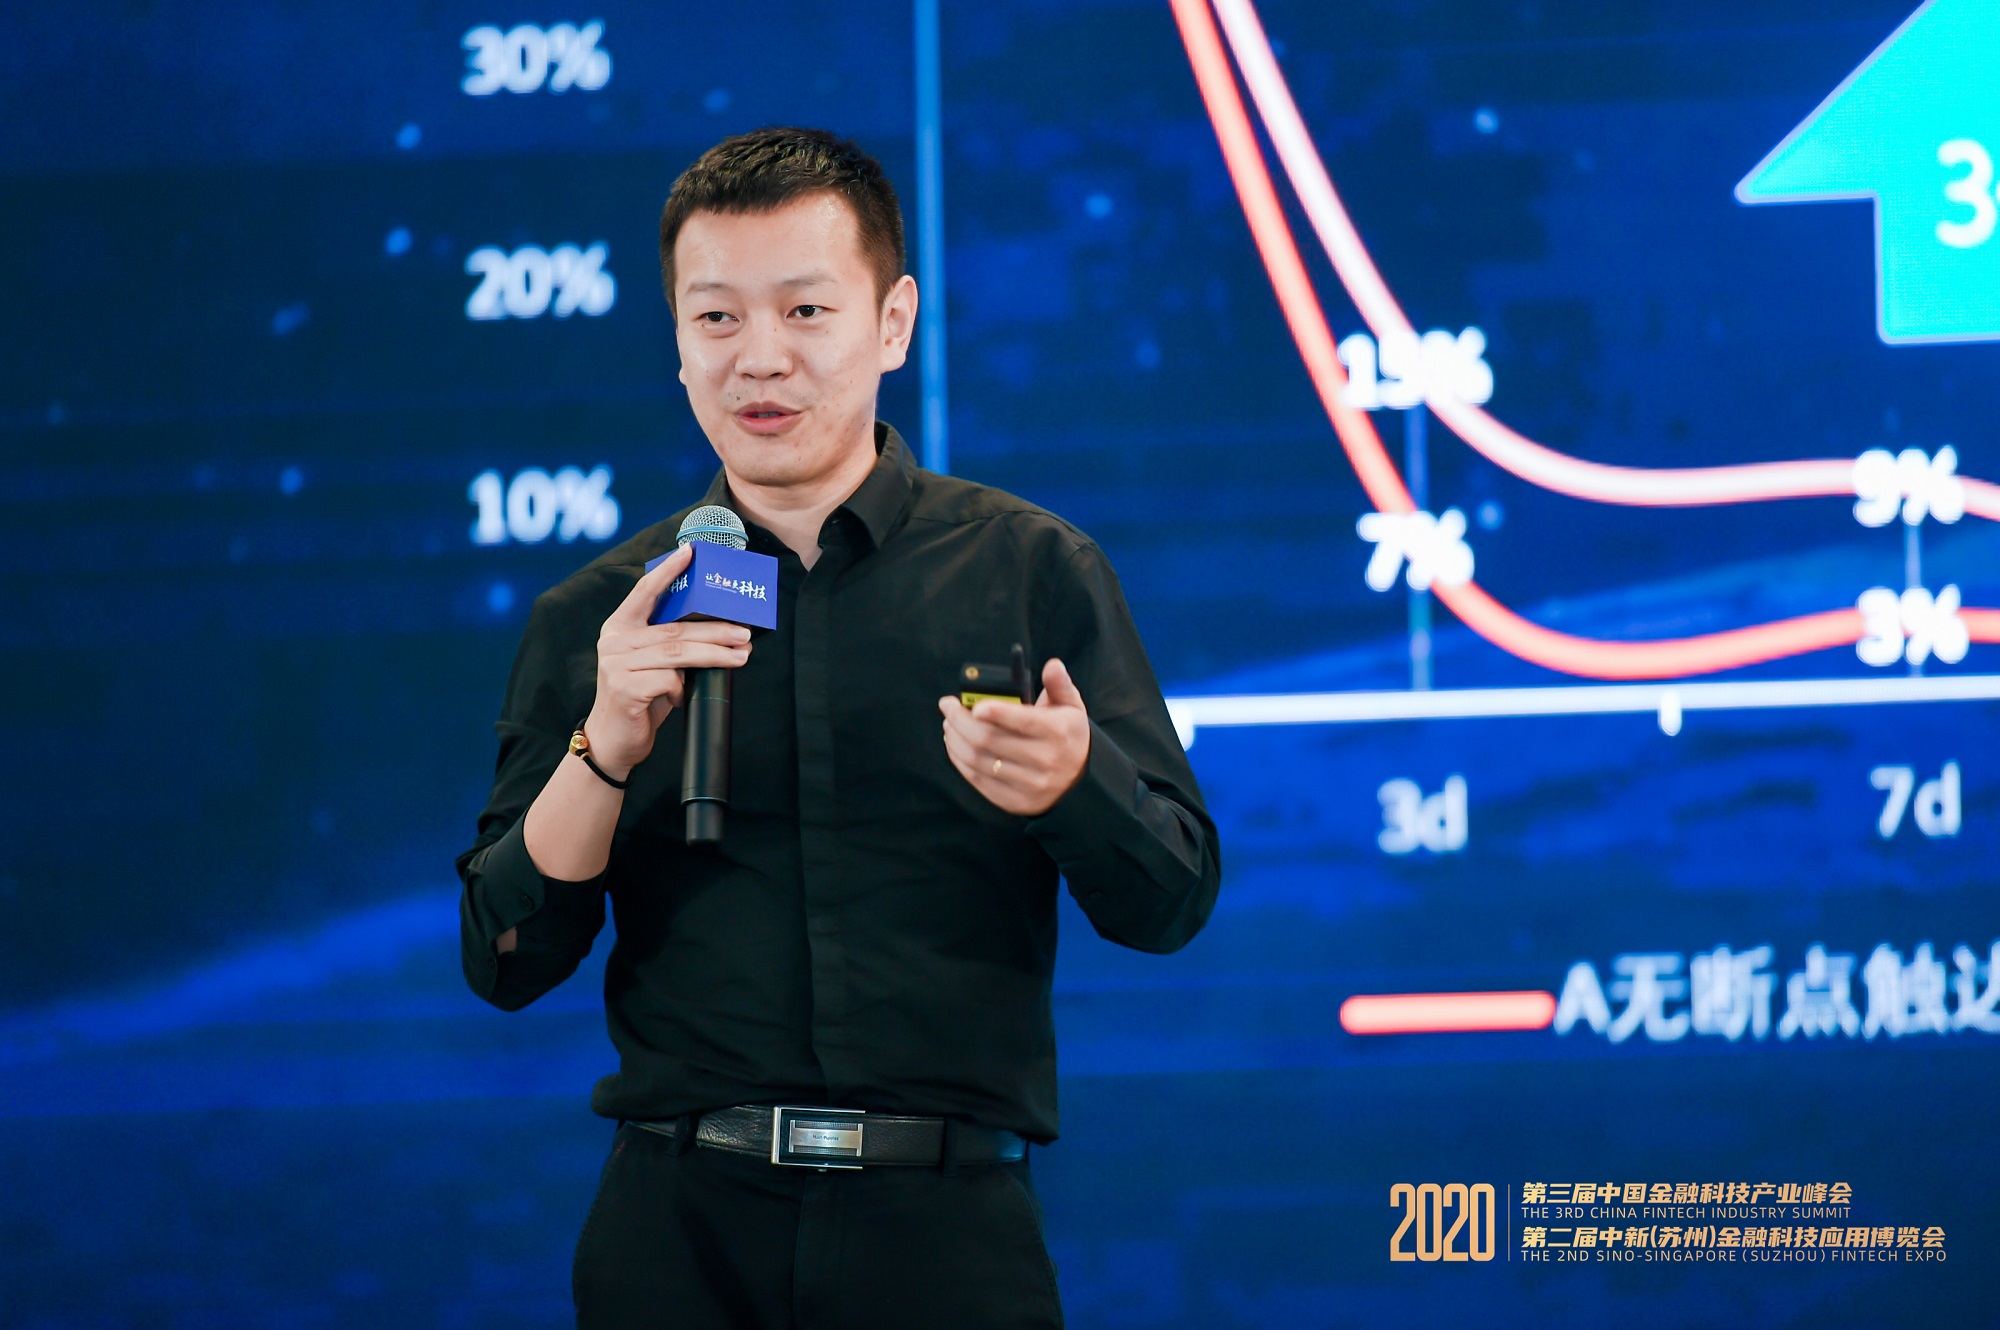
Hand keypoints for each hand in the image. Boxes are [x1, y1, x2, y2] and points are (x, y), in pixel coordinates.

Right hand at [585, 545, 751, 776]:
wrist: (613, 740)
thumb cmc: (640, 698)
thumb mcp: (652, 664)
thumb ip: (670, 644)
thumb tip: (719, 630)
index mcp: (620, 627)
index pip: (645, 592)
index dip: (668, 571)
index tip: (691, 552)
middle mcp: (614, 641)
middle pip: (675, 629)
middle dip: (716, 629)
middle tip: (745, 632)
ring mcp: (616, 664)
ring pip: (677, 653)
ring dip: (715, 654)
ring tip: (741, 656)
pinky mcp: (625, 688)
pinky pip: (669, 680)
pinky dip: (683, 689)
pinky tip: (683, 698)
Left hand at [938, 657, 1090, 816]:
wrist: (1079, 777)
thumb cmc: (1066, 734)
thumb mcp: (1071, 706)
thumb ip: (1059, 684)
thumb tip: (1052, 665)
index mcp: (1058, 732)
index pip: (1023, 721)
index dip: (995, 711)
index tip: (973, 704)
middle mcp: (1045, 761)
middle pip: (990, 740)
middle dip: (960, 720)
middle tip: (948, 707)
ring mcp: (1029, 785)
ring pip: (978, 760)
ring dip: (956, 740)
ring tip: (949, 724)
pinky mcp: (1015, 801)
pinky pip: (978, 780)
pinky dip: (960, 760)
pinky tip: (955, 745)